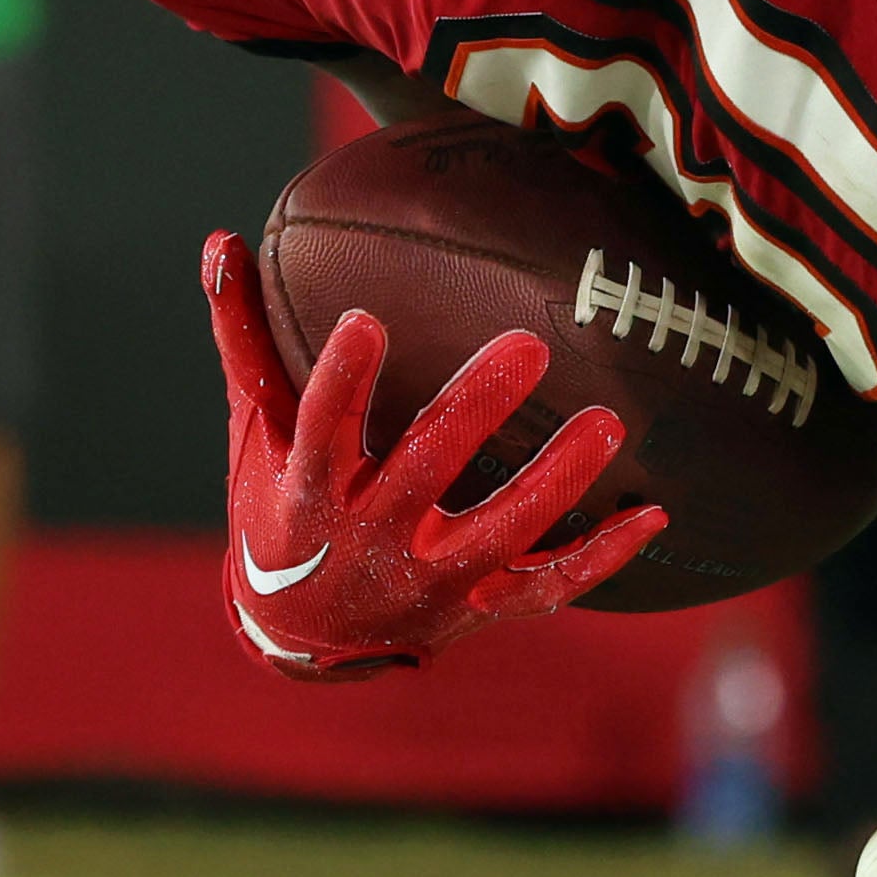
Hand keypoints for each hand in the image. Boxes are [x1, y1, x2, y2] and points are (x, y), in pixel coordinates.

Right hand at [201, 232, 664, 676]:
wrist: (299, 636)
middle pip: (426, 471)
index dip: (343, 382)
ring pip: (500, 533)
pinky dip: (602, 557)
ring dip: (556, 481)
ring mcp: (430, 580)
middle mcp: (371, 539)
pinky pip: (548, 586)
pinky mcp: (476, 607)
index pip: (322, 429)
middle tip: (527, 347)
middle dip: (474, 411)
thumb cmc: (277, 507)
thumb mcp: (255, 431)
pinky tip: (655, 516)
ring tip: (608, 424)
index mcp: (310, 491)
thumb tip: (221, 240)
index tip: (366, 323)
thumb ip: (243, 338)